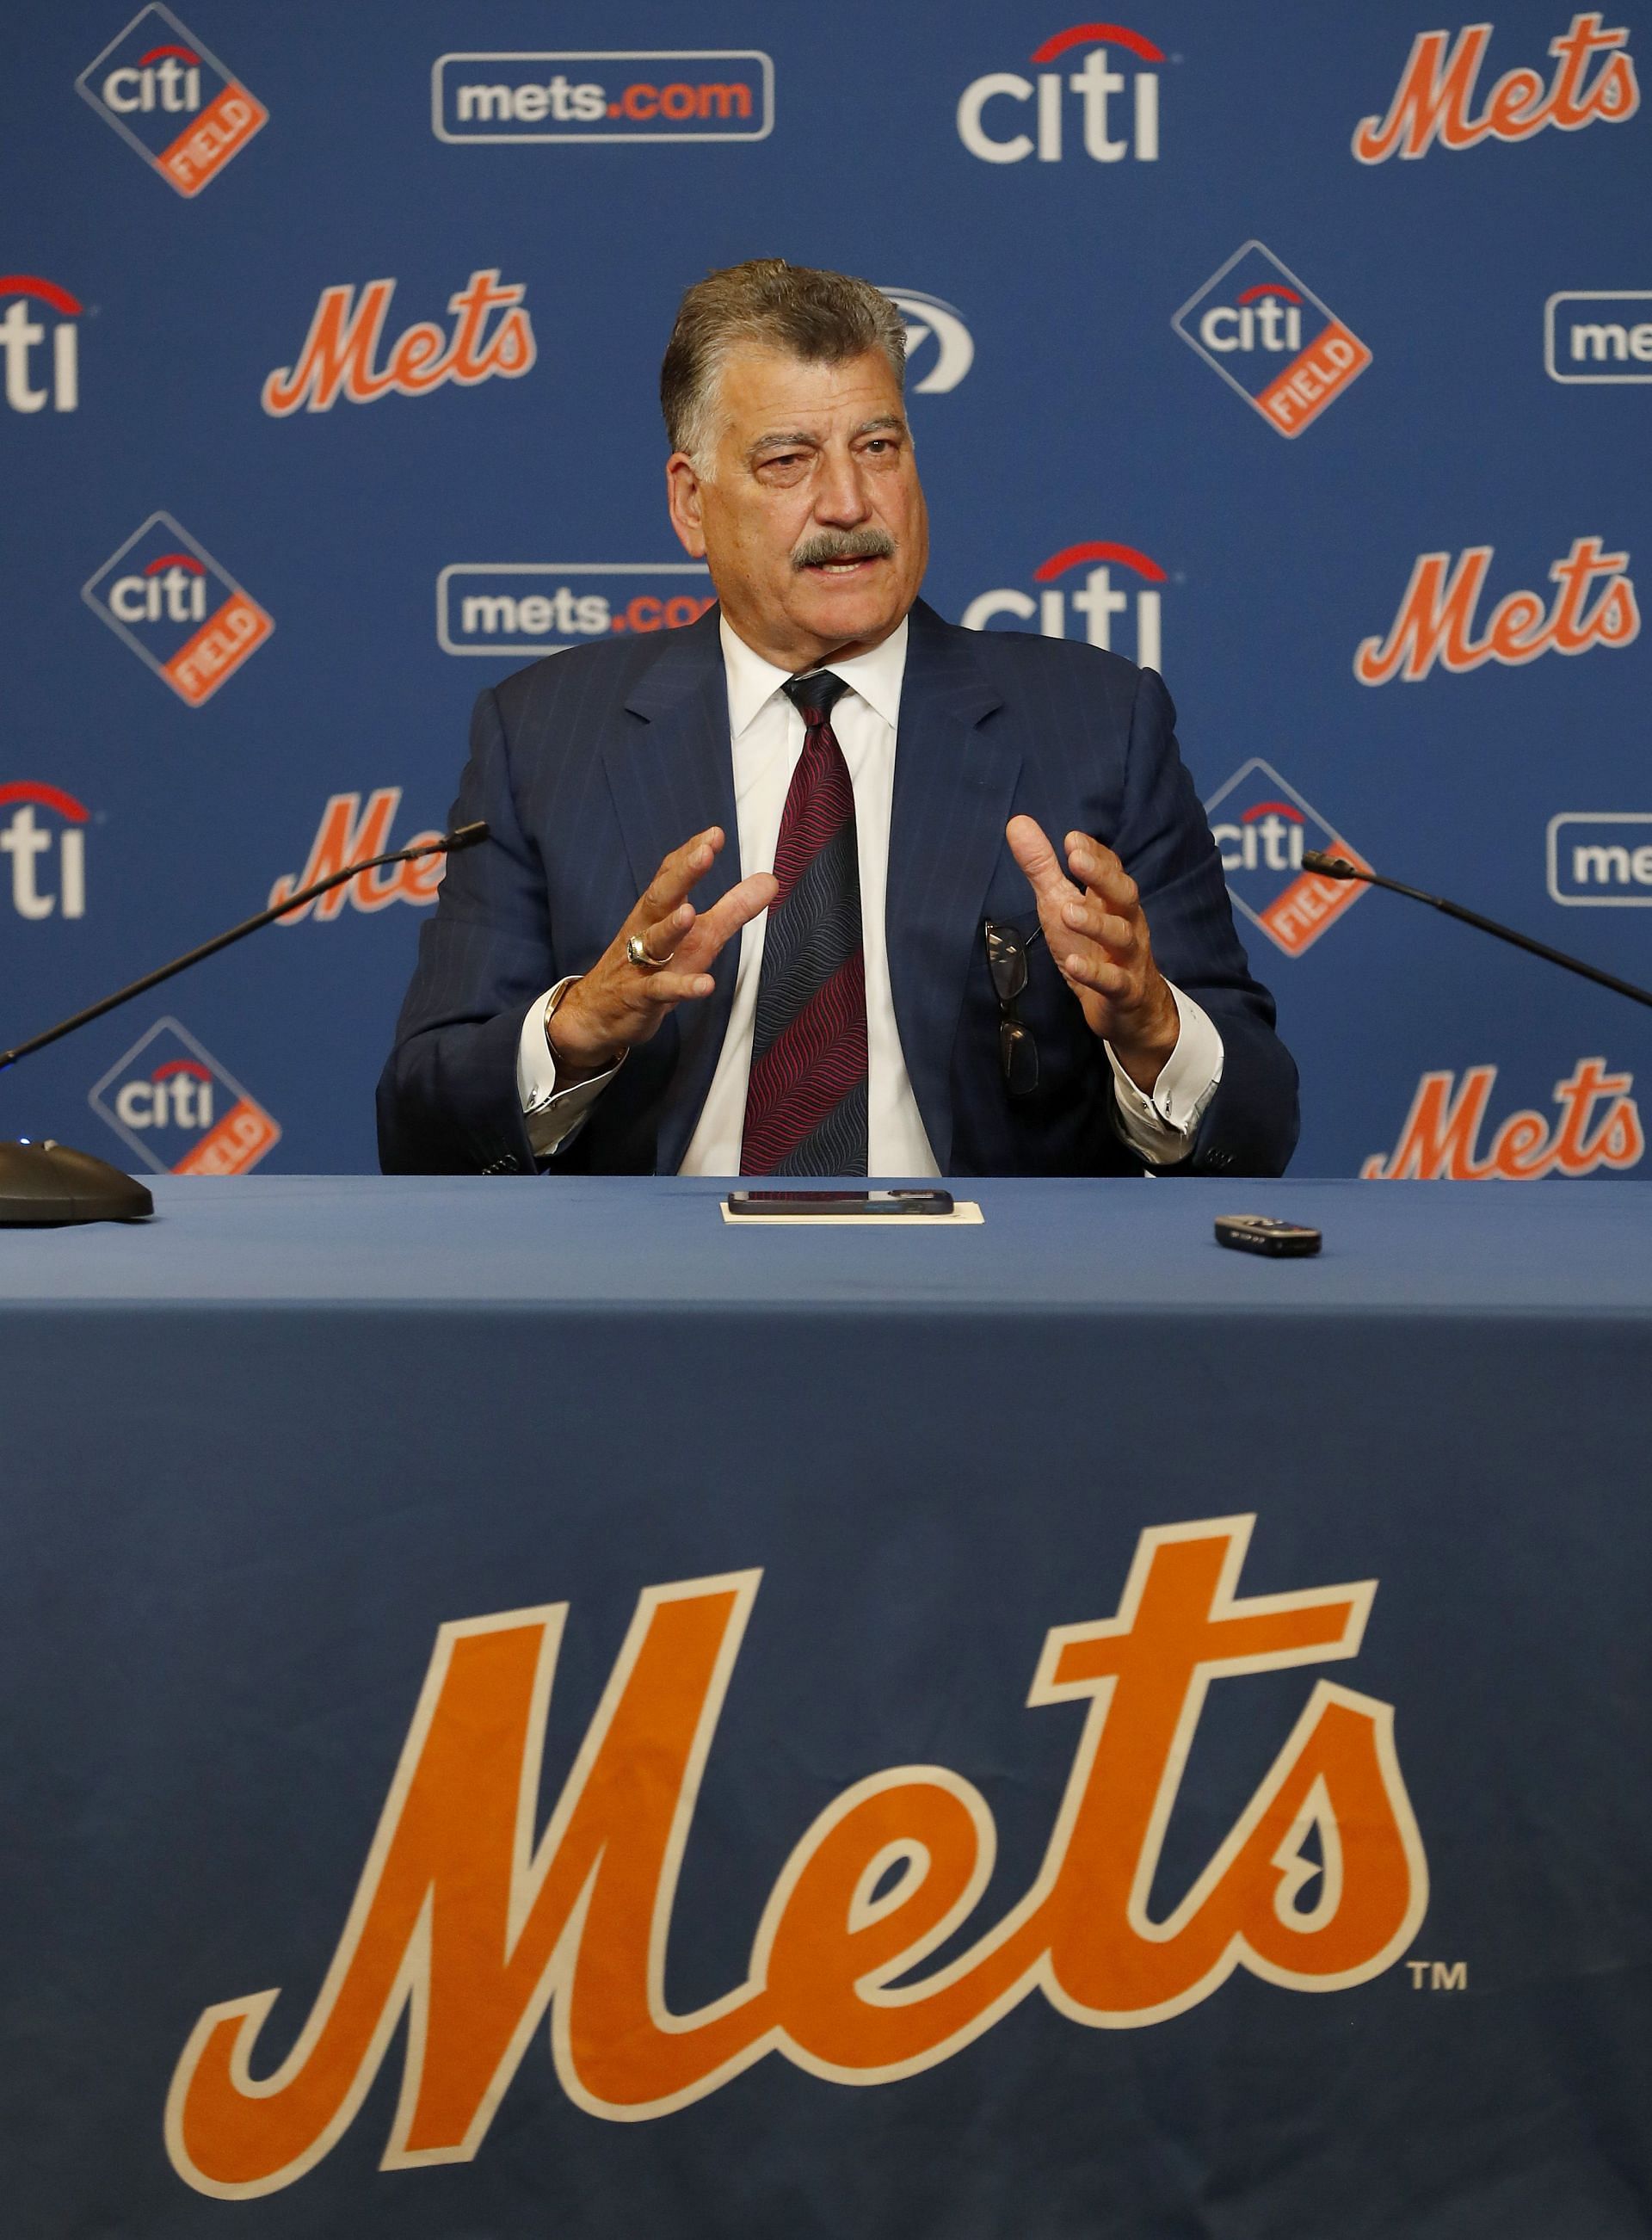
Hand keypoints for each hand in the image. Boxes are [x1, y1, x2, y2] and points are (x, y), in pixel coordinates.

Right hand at [547, 829, 776, 1079]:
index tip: (714, 834)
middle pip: (661, 897)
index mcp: (657, 911)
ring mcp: (640, 963)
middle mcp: (645, 931)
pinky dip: (682, 987)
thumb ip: (732, 909)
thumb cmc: (650, 967)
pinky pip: (660, 990)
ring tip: (690, 912)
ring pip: (655, 941)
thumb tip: (770, 880)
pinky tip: (705, 985)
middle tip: (704, 853)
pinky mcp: (640, 997)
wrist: (596, 1013)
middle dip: (682, 875)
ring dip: (672, 927)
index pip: (670, 875)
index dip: (690, 855)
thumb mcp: (697, 937)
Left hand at [1005, 816, 1179, 1091]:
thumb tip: (1017, 822)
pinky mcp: (1124, 992)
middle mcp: (1126, 922)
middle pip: (1123, 893)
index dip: (1095, 853)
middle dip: (1102, 876)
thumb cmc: (1091, 948)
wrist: (1128, 1008)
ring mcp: (1128, 958)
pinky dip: (1094, 974)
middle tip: (1076, 859)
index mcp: (1112, 899)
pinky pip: (1114, 982)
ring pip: (1121, 936)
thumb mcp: (1061, 904)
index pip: (1110, 868)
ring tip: (1067, 911)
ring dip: (1096, 923)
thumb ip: (1042, 867)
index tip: (1072, 838)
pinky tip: (1073, 965)